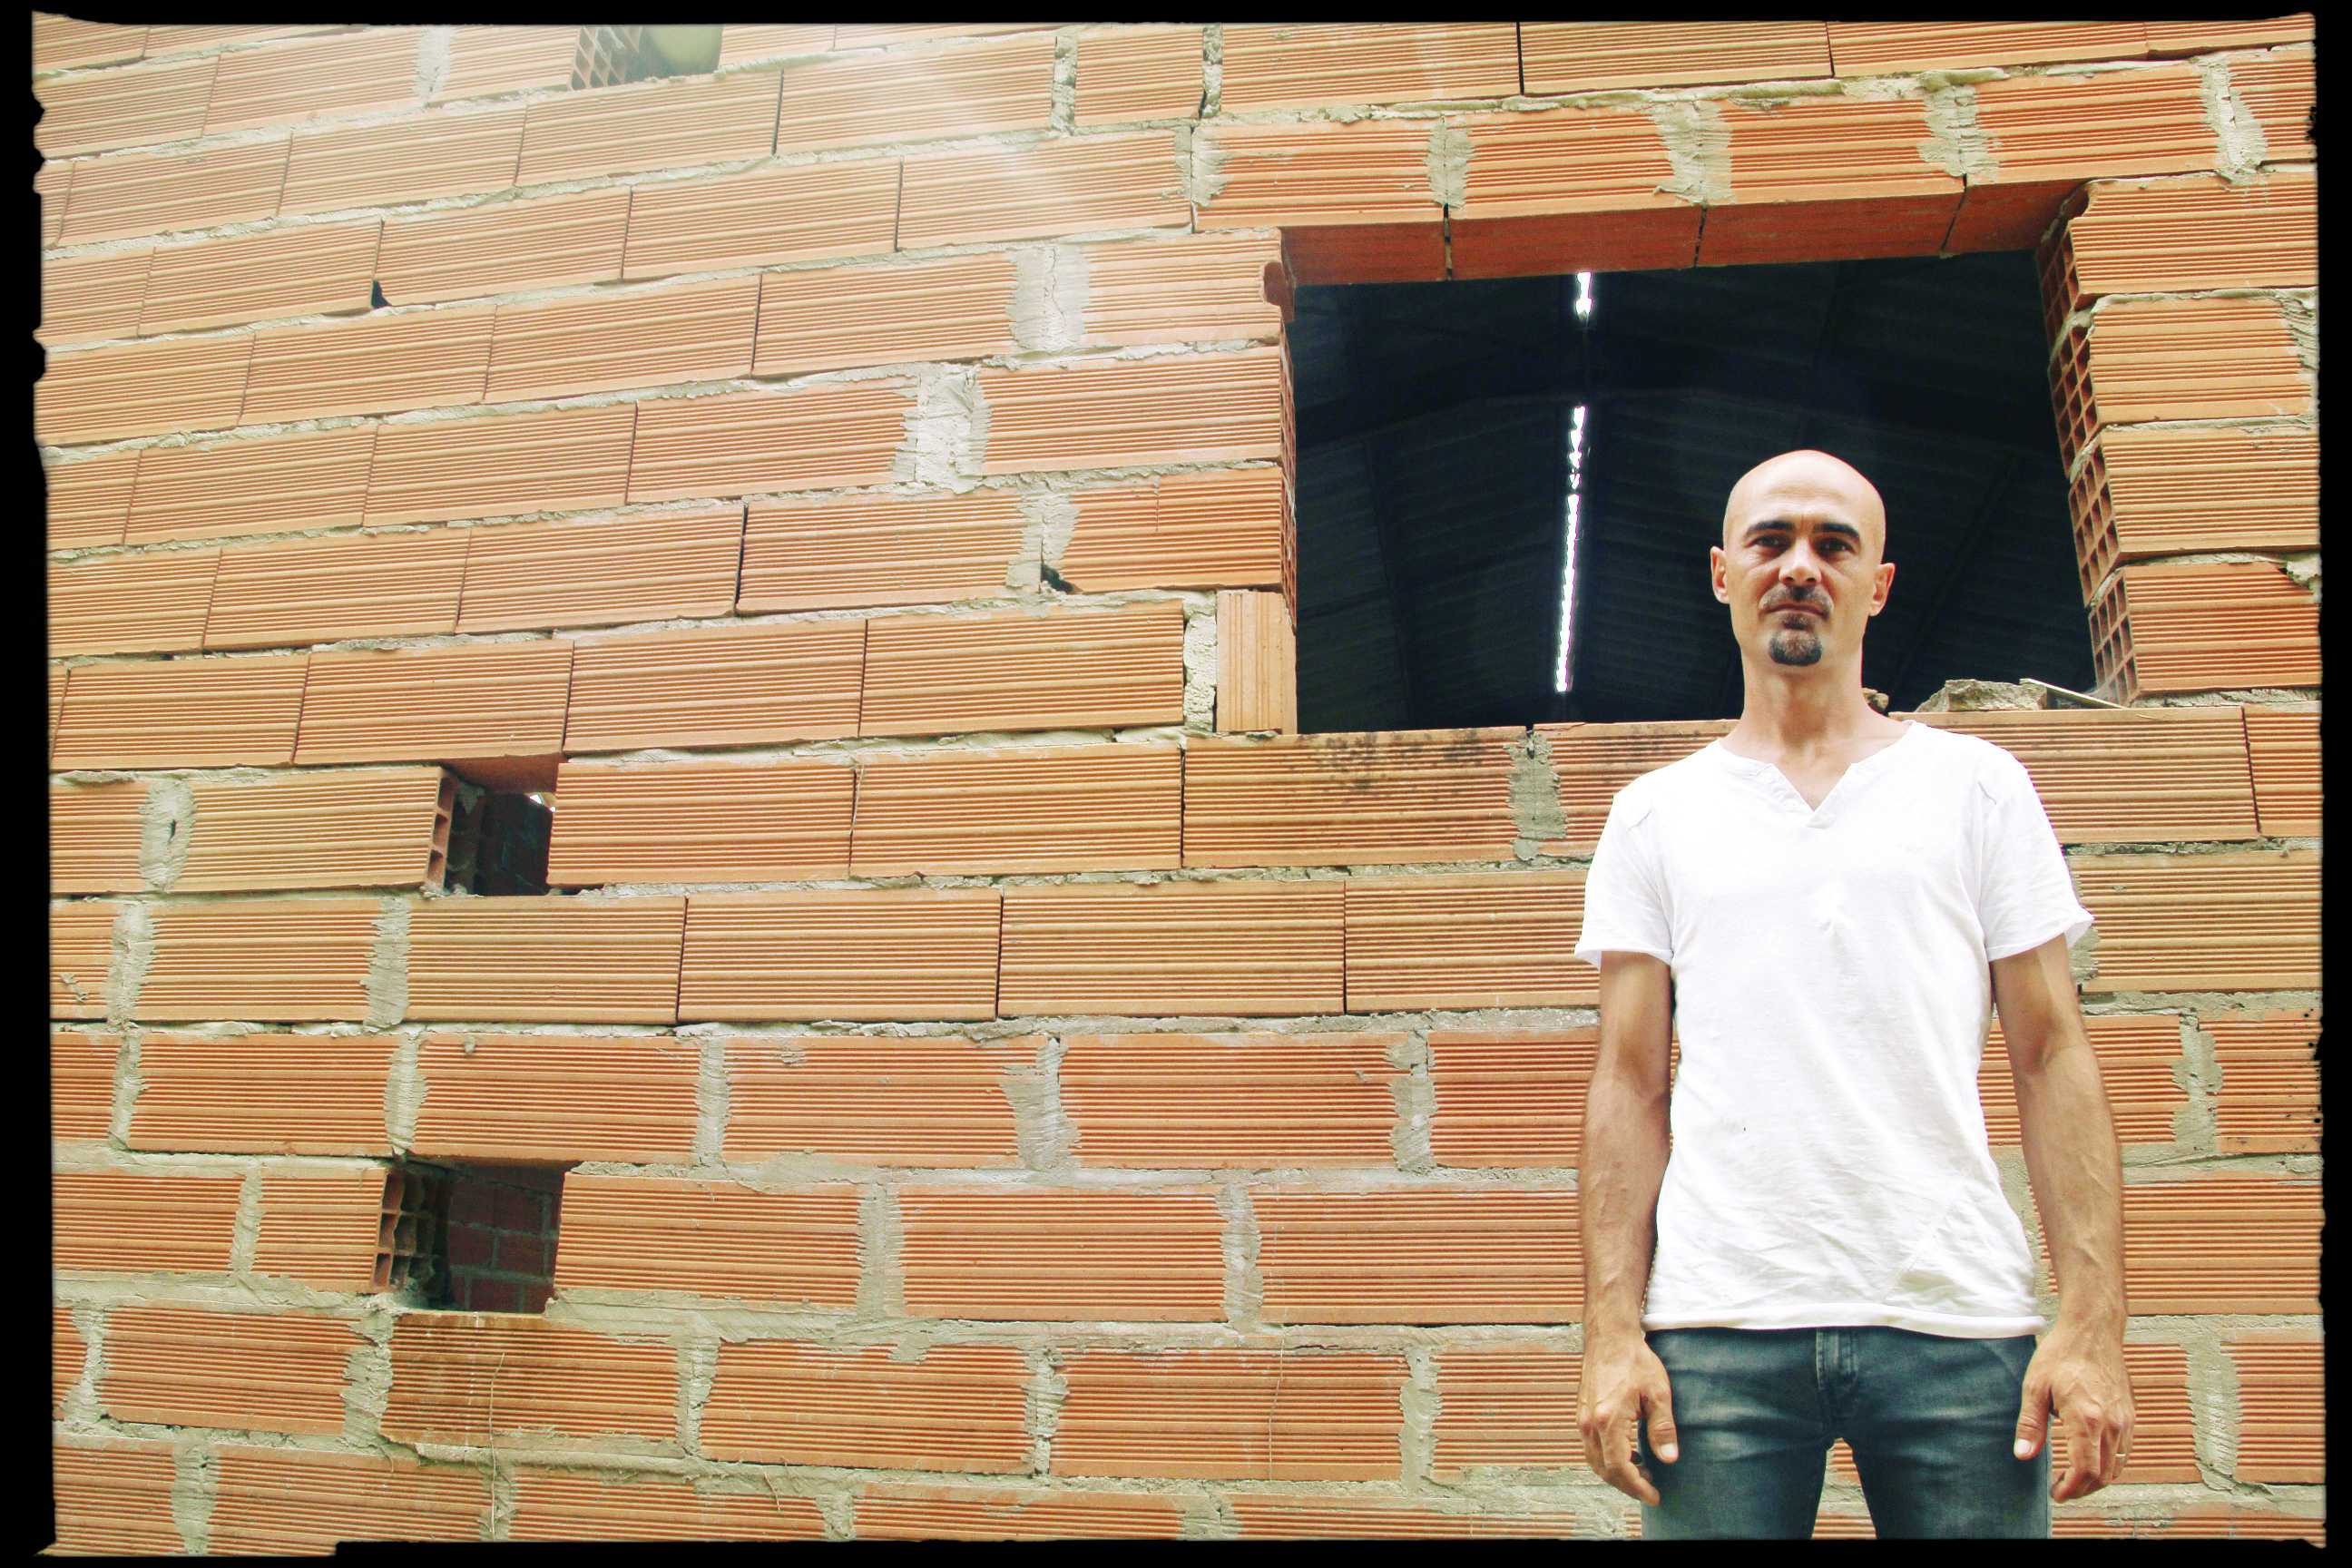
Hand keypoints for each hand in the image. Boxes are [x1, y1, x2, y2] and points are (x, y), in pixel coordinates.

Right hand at [1580, 1333, 1677, 1504]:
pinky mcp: (1582, 1414)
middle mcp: (1590, 1423)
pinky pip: (1591, 1448)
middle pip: (1604, 1470)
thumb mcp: (1658, 1393)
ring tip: (1642, 1473)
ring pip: (1595, 1461)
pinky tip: (1628, 1455)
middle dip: (1628, 1485)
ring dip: (1616, 1474)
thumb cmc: (1634, 1360)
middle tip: (1651, 1490)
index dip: (1637, 1487)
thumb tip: (1669, 1459)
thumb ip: (1662, 1428)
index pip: (1620, 1467)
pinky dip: (1607, 1460)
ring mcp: (1583, 1419)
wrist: (1609, 1337)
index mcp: (1609, 1419)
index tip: (1655, 1496)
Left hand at [2011, 1321, 2134, 1501]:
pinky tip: (2090, 1459)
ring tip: (2072, 1478)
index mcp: (2087, 1418)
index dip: (2070, 1489)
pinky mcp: (2130, 1415)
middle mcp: (2112, 1424)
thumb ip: (2030, 1425)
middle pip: (2103, 1475)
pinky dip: (2108, 1465)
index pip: (2084, 1471)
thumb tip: (2023, 1456)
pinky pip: (2124, 1452)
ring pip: (2116, 1467)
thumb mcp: (2035, 1386)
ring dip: (2096, 1480)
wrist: (2093, 1330)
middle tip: (2061, 1489)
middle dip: (2082, 1489)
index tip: (2056, 1493)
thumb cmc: (2062, 1354)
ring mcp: (2125, 1420)